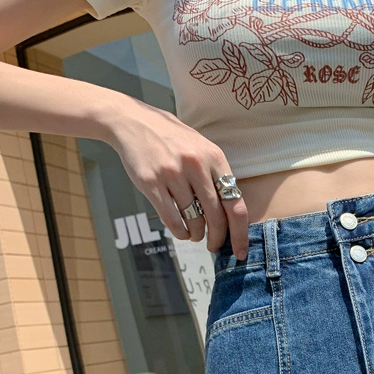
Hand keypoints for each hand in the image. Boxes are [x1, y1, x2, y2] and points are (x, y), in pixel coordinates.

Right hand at [107, 101, 249, 261]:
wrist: (133, 121)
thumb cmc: (172, 139)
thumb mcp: (202, 148)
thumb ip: (217, 176)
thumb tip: (232, 215)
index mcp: (214, 157)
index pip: (235, 204)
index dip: (240, 233)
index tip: (241, 251)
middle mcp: (196, 165)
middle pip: (216, 217)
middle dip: (217, 238)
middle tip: (215, 246)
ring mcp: (172, 174)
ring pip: (194, 219)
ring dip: (197, 234)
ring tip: (195, 234)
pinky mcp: (151, 183)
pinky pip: (172, 219)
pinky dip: (180, 232)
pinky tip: (182, 232)